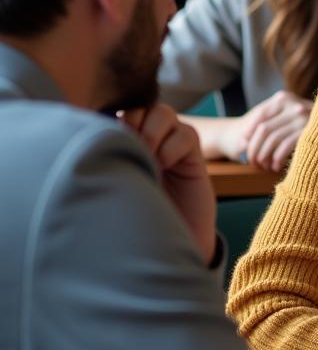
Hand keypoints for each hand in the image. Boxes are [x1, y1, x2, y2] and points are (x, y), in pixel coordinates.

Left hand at [120, 104, 216, 263]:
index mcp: (123, 145)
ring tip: (148, 155)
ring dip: (152, 130)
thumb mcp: (115, 188)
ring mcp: (171, 145)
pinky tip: (164, 164)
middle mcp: (148, 140)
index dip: (111, 119)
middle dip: (132, 121)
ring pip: (163, 113)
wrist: (171, 242)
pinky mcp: (192, 155)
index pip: (115, 114)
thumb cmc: (136, 219)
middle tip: (128, 147)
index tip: (105, 141)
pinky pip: (185, 134)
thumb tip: (92, 139)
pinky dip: (172, 145)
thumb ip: (107, 163)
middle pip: (139, 107)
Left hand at [240, 91, 313, 171]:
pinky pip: (285, 146)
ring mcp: (304, 117)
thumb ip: (268, 121)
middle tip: (252, 162)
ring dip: (264, 155)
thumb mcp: (284, 117)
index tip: (244, 145)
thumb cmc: (302, 126)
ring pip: (273, 139)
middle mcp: (294, 104)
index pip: (260, 115)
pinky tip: (275, 167)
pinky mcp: (310, 131)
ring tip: (262, 166)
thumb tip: (244, 139)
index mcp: (284, 98)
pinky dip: (277, 158)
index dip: (249, 132)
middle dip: (254, 148)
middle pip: (264, 128)